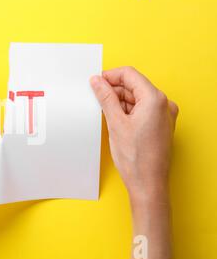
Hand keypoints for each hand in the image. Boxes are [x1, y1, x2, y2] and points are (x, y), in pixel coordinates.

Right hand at [90, 67, 177, 204]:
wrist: (148, 184)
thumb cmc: (136, 158)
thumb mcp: (115, 123)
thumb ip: (106, 98)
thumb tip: (97, 81)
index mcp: (155, 100)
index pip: (130, 75)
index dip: (110, 76)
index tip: (96, 82)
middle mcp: (164, 105)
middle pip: (134, 86)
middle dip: (114, 89)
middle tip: (95, 97)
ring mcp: (164, 115)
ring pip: (137, 98)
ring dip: (120, 101)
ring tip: (104, 112)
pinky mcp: (160, 125)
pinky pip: (142, 110)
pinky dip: (127, 111)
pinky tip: (115, 119)